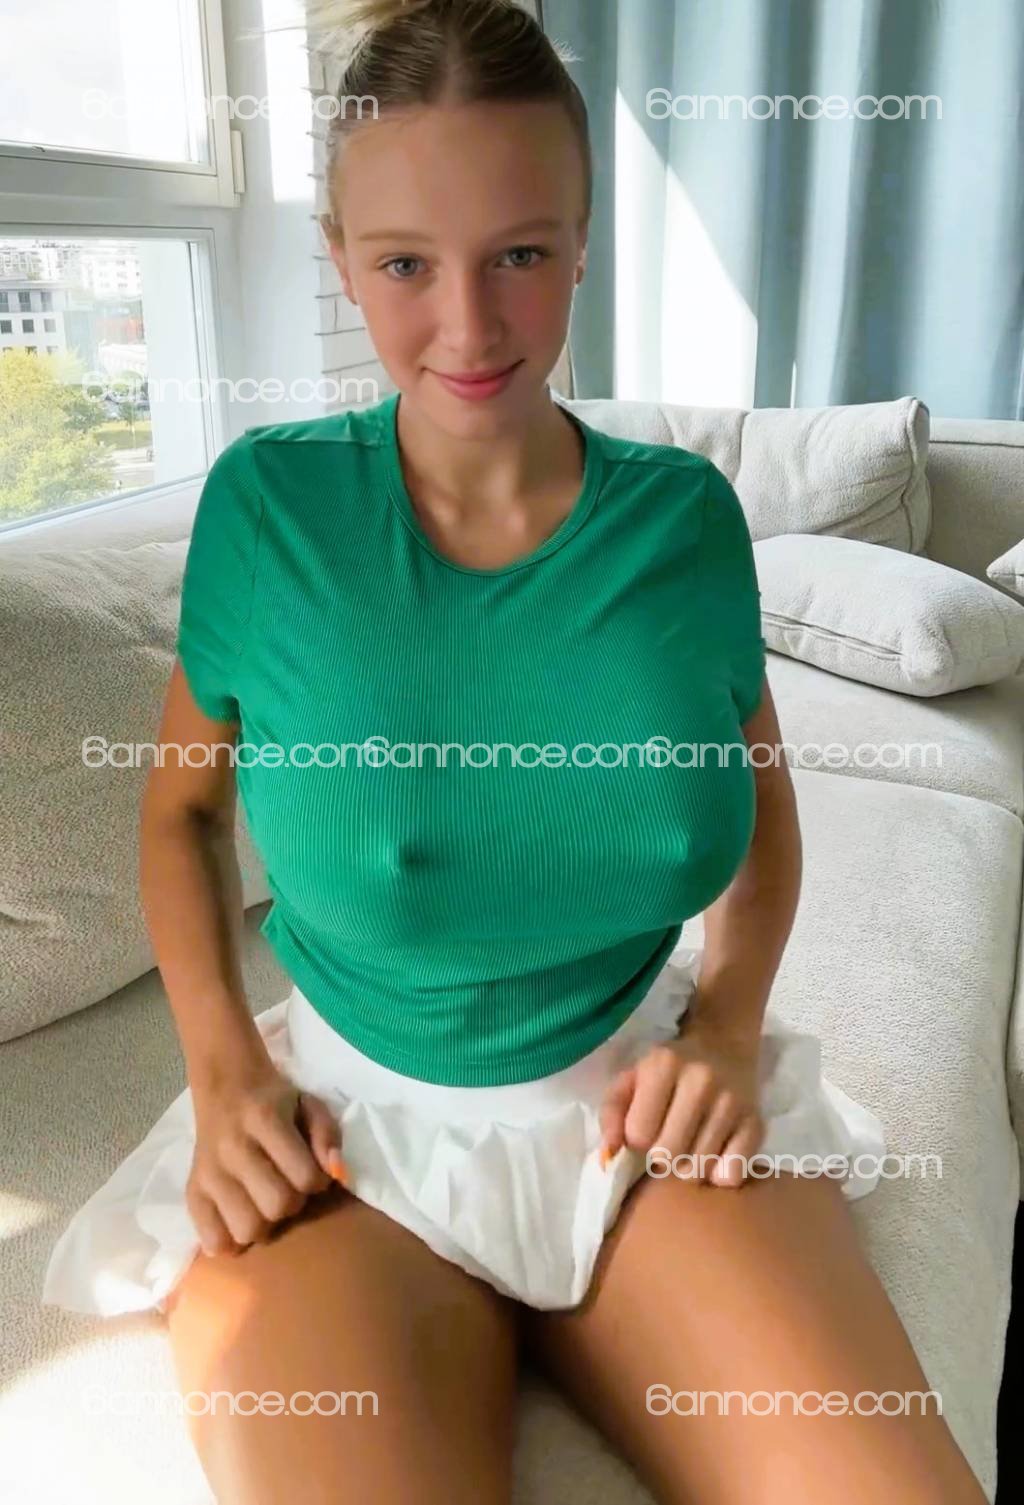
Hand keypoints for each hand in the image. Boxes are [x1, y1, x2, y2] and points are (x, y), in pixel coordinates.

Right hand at [187, 1057, 348, 1255]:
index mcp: (264, 1119)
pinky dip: (229, 1240)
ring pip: (246, 1229)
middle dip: (292, 1203)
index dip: (317, 1181)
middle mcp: (233, 1148)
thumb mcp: (309, 1103)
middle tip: (288, 1187)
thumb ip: (327, 1134)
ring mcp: (209, 1173)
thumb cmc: (274, 1100)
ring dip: (264, 1223)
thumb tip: (335, 1171)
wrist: (225, 1087)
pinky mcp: (192, 1191)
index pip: (304, 1176)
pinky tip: (239, 1220)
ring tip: (264, 1203)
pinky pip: (212, 1240)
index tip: (312, 1173)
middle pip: (276, 1206)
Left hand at [598, 1015, 765, 1187]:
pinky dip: (719, 1174)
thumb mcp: (632, 1078)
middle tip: (667, 1141)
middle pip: (669, 1154)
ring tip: (689, 1144)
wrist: (723, 1046)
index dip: (637, 1140)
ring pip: (698, 1167)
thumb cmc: (668, 1069)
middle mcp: (701, 1081)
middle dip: (662, 1157)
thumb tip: (609, 1155)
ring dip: (688, 1166)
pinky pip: (732, 1173)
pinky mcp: (756, 1122)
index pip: (639, 1134)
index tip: (644, 1130)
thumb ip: (612, 1113)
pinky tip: (714, 1154)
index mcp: (664, 1065)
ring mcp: (732, 1102)